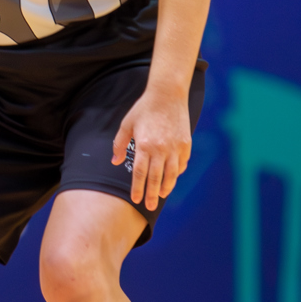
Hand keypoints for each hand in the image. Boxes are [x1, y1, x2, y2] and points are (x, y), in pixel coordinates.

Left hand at [112, 85, 191, 211]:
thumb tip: (114, 161)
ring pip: (172, 174)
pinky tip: (173, 178)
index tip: (136, 199)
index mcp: (144, 145)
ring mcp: (175, 148)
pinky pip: (182, 164)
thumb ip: (119, 143)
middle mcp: (161, 149)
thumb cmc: (144, 108)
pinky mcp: (185, 144)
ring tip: (162, 195)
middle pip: (156, 178)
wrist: (167, 94)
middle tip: (149, 206)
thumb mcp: (127, 124)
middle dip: (152, 195)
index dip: (138, 188)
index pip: (140, 173)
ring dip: (166, 187)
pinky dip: (177, 173)